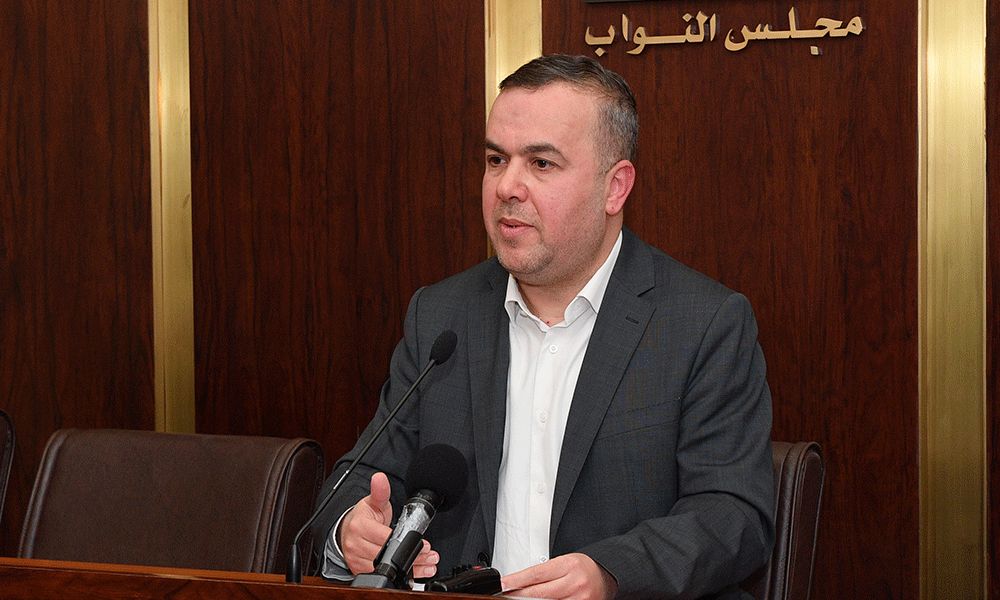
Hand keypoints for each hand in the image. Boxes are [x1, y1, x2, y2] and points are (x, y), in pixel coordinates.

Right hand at [338, 472, 439, 577]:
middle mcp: (356, 545)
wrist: (348, 530)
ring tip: (428, 562)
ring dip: (411, 568)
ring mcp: (356, 559)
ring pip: (387, 569)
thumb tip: (379, 477)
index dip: (404, 541)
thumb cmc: (364, 517)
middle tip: (429, 553)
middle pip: (387, 556)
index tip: (421, 542)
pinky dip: (402, 576)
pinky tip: (418, 571)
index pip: (384, 537)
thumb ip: (380, 491)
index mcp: (359, 526)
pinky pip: (382, 576)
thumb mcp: (373, 502)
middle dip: (412, 556)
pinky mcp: (359, 570)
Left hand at [500, 553, 616, 599]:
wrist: (606, 576)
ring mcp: (580, 599)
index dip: (517, 580)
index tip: (504, 584)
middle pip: (539, 593)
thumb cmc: (583, 568)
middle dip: (519, 595)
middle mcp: (575, 583)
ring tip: (521, 599)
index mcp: (569, 565)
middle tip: (507, 595)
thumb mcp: (564, 562)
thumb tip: (518, 582)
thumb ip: (544, 572)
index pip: (536, 574)